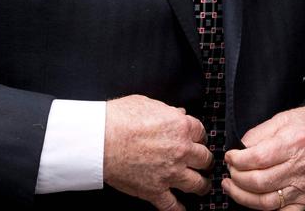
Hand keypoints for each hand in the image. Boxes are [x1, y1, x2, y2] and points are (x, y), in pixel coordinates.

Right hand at [104, 94, 213, 210]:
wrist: (100, 140)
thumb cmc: (119, 118)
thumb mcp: (147, 104)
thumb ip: (167, 110)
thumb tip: (178, 113)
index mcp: (181, 127)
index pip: (201, 133)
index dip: (199, 138)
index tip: (197, 141)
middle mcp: (181, 151)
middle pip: (205, 159)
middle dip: (204, 161)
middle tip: (202, 163)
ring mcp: (170, 173)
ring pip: (198, 184)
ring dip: (202, 185)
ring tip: (201, 185)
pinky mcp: (156, 190)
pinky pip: (173, 205)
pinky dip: (178, 209)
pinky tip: (181, 209)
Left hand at [222, 105, 304, 209]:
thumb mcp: (284, 118)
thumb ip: (259, 133)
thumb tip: (240, 148)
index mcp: (293, 143)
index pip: (257, 158)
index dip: (236, 160)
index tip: (230, 157)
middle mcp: (300, 167)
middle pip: (259, 182)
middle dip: (237, 178)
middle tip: (230, 172)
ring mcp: (304, 186)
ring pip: (267, 202)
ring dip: (243, 197)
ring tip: (232, 187)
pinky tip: (254, 200)